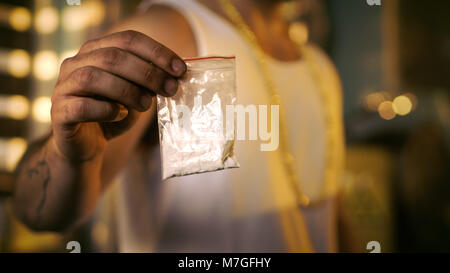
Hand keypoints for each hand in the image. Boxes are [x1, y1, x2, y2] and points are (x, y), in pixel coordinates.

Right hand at [50, 30, 185, 161]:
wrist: (85, 145)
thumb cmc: (113, 114)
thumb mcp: (136, 95)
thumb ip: (149, 83)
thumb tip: (175, 77)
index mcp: (96, 51)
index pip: (127, 39)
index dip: (156, 52)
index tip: (180, 69)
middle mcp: (75, 63)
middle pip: (112, 57)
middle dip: (147, 73)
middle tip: (171, 89)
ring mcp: (64, 86)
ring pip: (93, 77)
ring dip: (127, 90)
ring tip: (146, 104)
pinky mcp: (59, 112)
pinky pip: (81, 106)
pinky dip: (105, 110)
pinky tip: (120, 114)